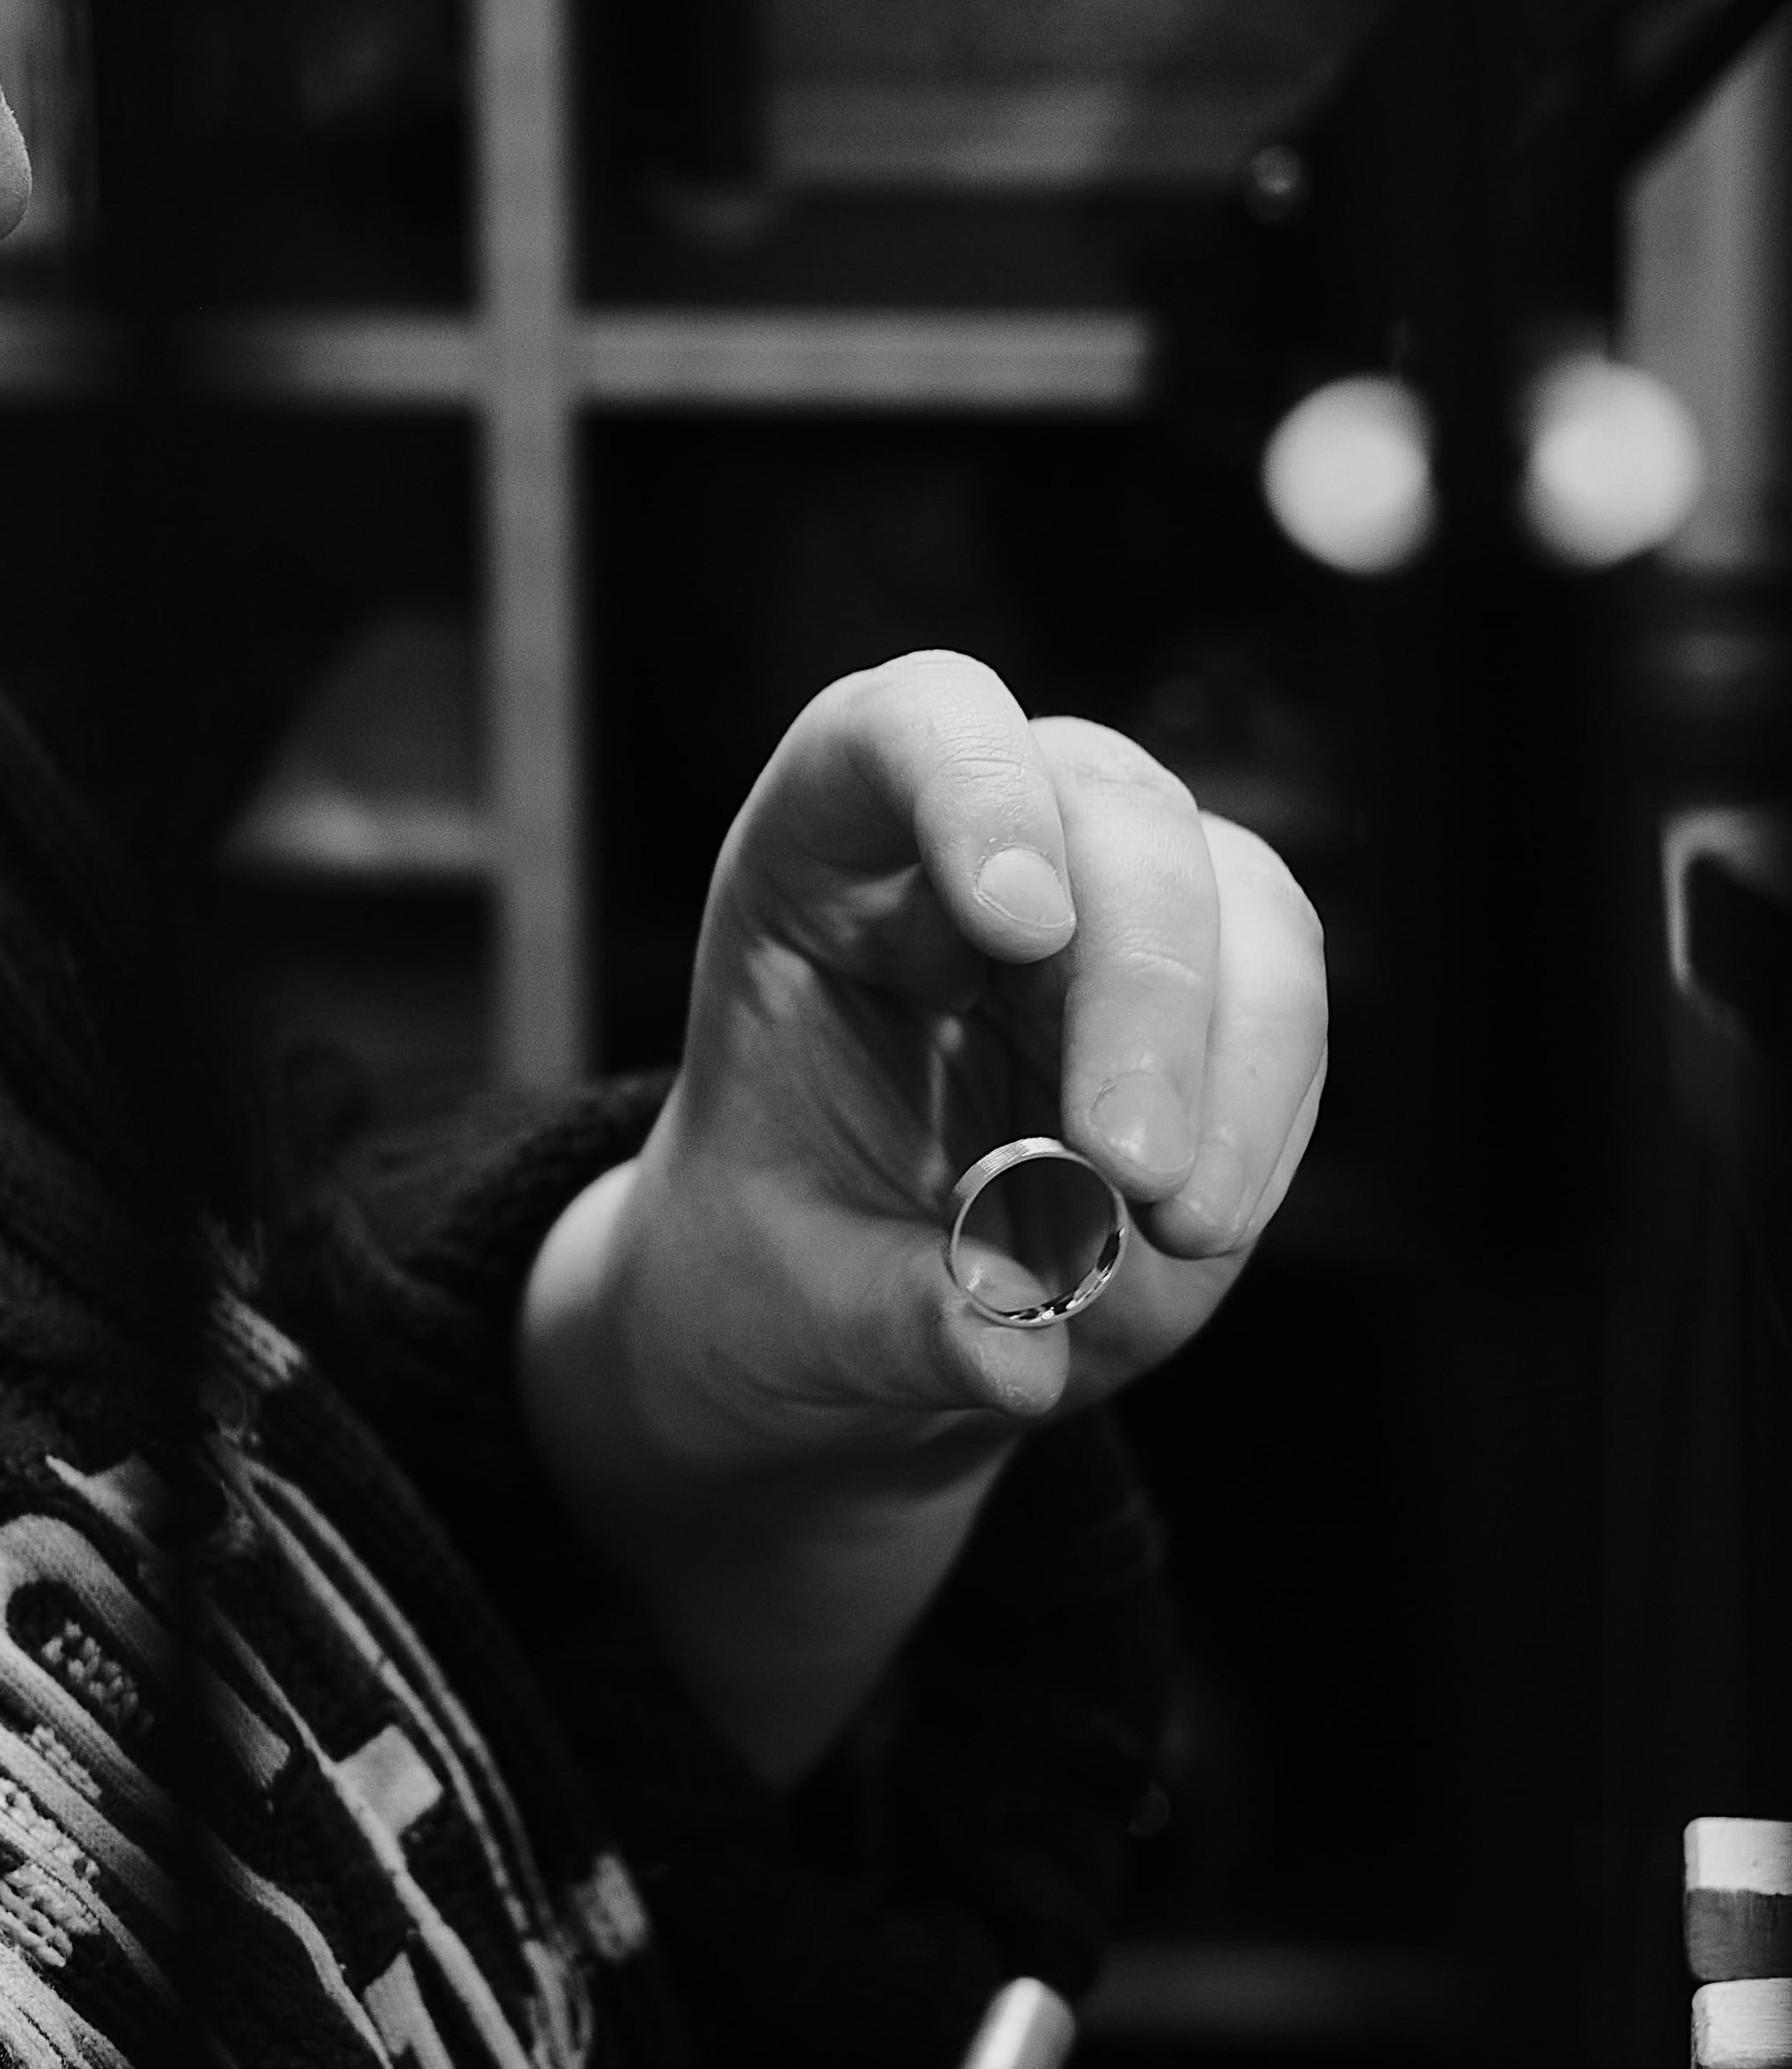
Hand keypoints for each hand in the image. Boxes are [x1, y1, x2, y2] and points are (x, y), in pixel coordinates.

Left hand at [520, 652, 1323, 1775]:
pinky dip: (1264, 1114)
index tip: (1015, 921)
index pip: (902, 727)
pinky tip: (1202, 1223)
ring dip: (1233, 1061)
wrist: (845, 1296)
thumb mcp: (786, 1305)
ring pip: (1234, 892)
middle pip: (1107, 810)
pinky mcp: (1213, 980)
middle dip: (1144, 987)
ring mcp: (1109, 894)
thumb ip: (897, 1314)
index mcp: (820, 858)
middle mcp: (978, 839)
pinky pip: (1284, 1000)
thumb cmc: (785, 1252)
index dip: (971, 785)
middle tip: (1129, 1170)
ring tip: (1177, 1228)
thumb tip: (1014, 1341)